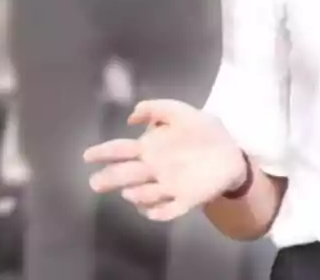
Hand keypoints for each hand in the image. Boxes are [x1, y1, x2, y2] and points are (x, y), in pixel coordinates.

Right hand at [84, 99, 244, 221]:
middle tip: (97, 182)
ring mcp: (169, 186)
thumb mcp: (182, 112)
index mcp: (151, 148)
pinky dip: (156, 212)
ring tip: (130, 191)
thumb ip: (157, 108)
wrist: (232, 154)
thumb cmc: (204, 132)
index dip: (103, 153)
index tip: (88, 156)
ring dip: (134, 194)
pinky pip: (166, 211)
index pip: (120, 150)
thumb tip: (131, 117)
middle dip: (109, 178)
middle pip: (125, 175)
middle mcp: (155, 169)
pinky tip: (151, 209)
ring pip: (143, 194)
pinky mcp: (184, 201)